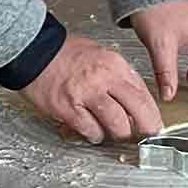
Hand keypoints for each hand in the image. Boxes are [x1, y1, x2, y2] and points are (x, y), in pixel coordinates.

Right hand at [21, 34, 162, 142]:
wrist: (35, 52)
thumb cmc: (64, 54)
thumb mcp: (100, 55)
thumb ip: (118, 75)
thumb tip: (133, 96)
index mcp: (115, 65)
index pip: (143, 93)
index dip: (151, 112)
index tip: (152, 121)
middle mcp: (104, 79)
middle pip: (137, 109)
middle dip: (145, 126)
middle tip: (144, 134)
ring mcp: (85, 95)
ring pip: (116, 123)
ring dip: (118, 133)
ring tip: (114, 133)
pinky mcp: (68, 108)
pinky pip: (90, 129)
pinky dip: (95, 135)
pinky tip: (94, 133)